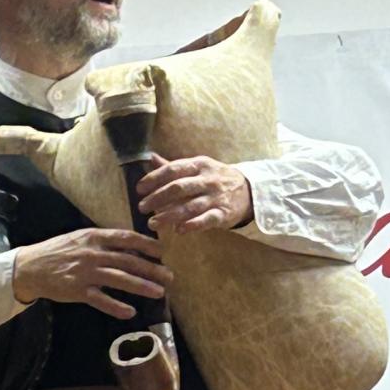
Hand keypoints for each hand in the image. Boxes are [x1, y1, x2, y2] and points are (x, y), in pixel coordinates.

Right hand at [11, 227, 171, 319]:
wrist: (29, 267)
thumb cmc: (57, 252)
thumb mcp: (80, 239)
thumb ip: (103, 242)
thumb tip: (130, 246)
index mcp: (94, 237)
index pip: (127, 238)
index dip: (147, 245)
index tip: (162, 252)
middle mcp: (92, 253)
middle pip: (128, 261)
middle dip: (152, 269)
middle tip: (170, 277)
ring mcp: (85, 273)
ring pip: (119, 279)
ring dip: (141, 286)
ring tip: (158, 293)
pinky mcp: (77, 291)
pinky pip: (100, 300)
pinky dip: (116, 307)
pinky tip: (130, 312)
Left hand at [136, 155, 251, 233]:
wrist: (249, 191)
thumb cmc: (215, 179)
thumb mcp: (197, 168)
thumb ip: (173, 166)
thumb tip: (150, 158)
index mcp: (199, 165)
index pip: (173, 169)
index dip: (154, 179)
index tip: (139, 189)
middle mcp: (207, 179)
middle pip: (179, 188)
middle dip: (157, 198)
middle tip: (142, 207)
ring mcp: (216, 197)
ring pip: (190, 206)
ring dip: (169, 216)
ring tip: (152, 223)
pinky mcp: (224, 213)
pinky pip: (207, 220)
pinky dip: (193, 225)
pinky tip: (179, 230)